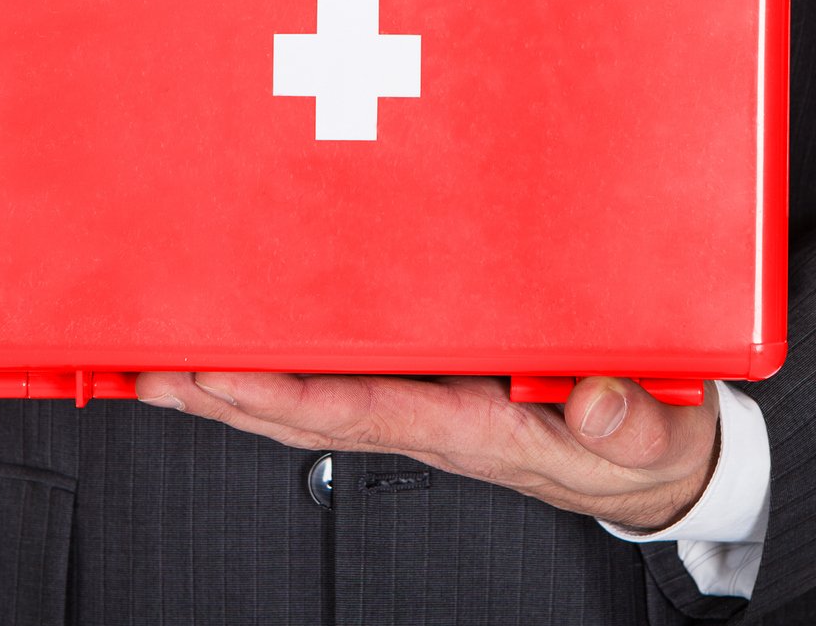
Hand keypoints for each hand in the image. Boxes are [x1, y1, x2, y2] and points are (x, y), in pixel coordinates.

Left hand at [132, 372, 720, 532]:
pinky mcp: (435, 382)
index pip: (366, 411)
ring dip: (236, 389)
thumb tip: (595, 403)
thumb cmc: (646, 444)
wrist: (661, 462)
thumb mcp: (655, 438)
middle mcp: (432, 419)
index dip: (289, 396)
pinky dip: (283, 369)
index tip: (224, 376)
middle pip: (310, 413)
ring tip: (165, 368)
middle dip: (229, 397)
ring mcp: (427, 403)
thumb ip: (629, 422)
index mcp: (473, 430)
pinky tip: (242, 353)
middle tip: (155, 370)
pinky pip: (343, 378)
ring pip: (313, 400)